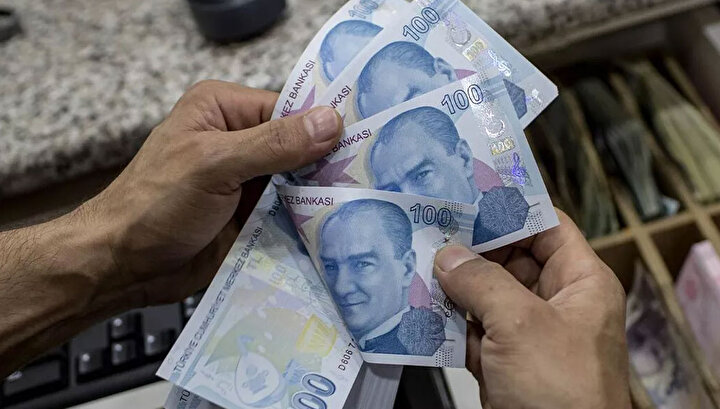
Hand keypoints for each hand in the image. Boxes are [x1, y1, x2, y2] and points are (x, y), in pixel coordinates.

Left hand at [81, 80, 341, 305]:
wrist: (124, 267)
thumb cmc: (155, 206)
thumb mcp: (214, 165)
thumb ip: (273, 144)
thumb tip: (330, 121)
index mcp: (223, 109)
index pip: (287, 109)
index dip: (322, 127)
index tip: (363, 144)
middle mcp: (237, 140)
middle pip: (298, 145)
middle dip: (326, 163)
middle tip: (371, 177)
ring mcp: (246, 180)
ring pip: (298, 181)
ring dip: (320, 194)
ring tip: (363, 202)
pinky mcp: (251, 215)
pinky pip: (290, 211)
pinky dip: (309, 218)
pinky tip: (338, 225)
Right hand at [434, 211, 630, 408]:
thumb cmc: (562, 391)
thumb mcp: (521, 324)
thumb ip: (482, 282)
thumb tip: (447, 256)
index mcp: (580, 283)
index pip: (548, 228)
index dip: (512, 209)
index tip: (470, 195)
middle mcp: (555, 303)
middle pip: (510, 259)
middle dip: (471, 248)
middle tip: (431, 229)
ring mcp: (528, 334)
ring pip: (486, 295)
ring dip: (454, 285)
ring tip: (415, 262)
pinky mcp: (504, 362)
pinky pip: (472, 329)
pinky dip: (447, 321)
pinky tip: (419, 307)